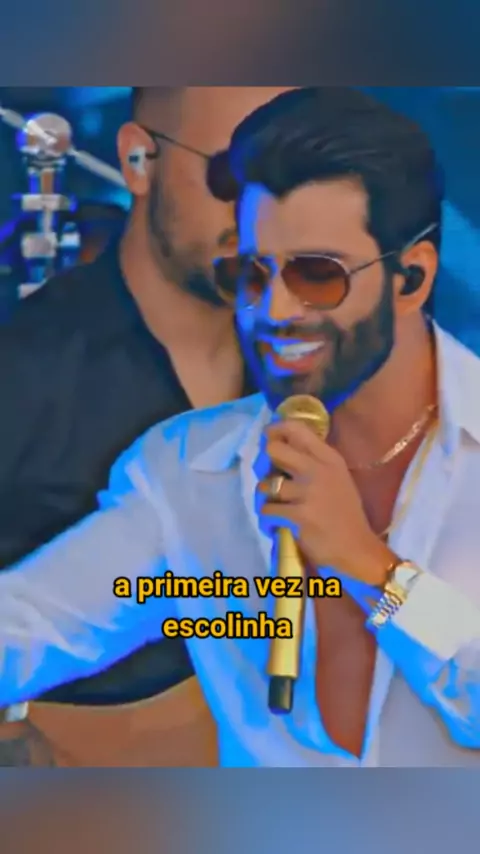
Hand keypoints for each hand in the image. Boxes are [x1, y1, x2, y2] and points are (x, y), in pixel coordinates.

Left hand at [255, 419, 394, 585]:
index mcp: (330, 459)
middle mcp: (319, 470)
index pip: (298, 429)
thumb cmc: (345, 514)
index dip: (277, 430)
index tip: (268, 436)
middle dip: (266, 461)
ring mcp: (308, 492)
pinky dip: (268, 519)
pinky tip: (277, 524)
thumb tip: (282, 446)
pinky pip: (267, 510)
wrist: (357, 549)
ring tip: (276, 506)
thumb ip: (315, 461)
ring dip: (266, 496)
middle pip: (275, 450)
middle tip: (270, 474)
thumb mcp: (337, 478)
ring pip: (266, 484)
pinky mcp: (298, 515)